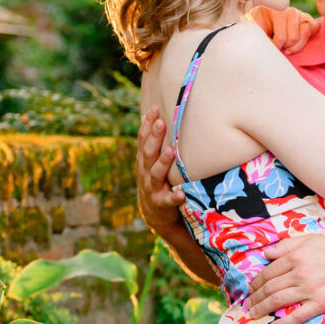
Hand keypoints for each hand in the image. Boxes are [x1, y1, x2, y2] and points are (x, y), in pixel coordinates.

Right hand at [136, 107, 185, 233]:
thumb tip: (156, 116)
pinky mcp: (160, 203)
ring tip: (170, 151)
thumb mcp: (153, 162)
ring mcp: (152, 188)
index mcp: (144, 160)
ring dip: (163, 162)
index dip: (147, 124)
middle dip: (154, 137)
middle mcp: (145, 172)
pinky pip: (167, 200)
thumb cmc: (158, 181)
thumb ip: (155, 144)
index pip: (143, 139)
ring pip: (156, 173)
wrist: (155, 214)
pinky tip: (181, 194)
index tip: (154, 109)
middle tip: (161, 123)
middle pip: (148, 153)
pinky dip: (174, 197)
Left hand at [244, 235, 324, 323]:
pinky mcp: (320, 303)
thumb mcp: (310, 240)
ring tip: (253, 314)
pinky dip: (283, 323)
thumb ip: (286, 245)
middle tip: (248, 304)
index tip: (251, 289)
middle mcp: (300, 273)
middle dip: (255, 298)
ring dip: (262, 309)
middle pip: (270, 288)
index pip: (268, 272)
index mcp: (295, 256)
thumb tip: (266, 254)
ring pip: (278, 301)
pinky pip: (297, 315)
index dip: (255, 282)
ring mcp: (310, 289)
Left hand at [247, 6, 319, 54]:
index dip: (276, 47)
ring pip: (304, 35)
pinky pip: (313, 30)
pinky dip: (306, 39)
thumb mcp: (256, 29)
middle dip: (285, 47)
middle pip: (293, 38)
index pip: (281, 38)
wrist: (265, 18)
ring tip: (286, 46)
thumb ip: (261, 36)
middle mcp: (290, 11)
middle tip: (278, 45)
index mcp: (275, 11)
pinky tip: (296, 42)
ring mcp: (301, 14)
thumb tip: (270, 49)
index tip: (269, 47)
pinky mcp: (309, 19)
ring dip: (295, 46)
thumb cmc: (260, 25)